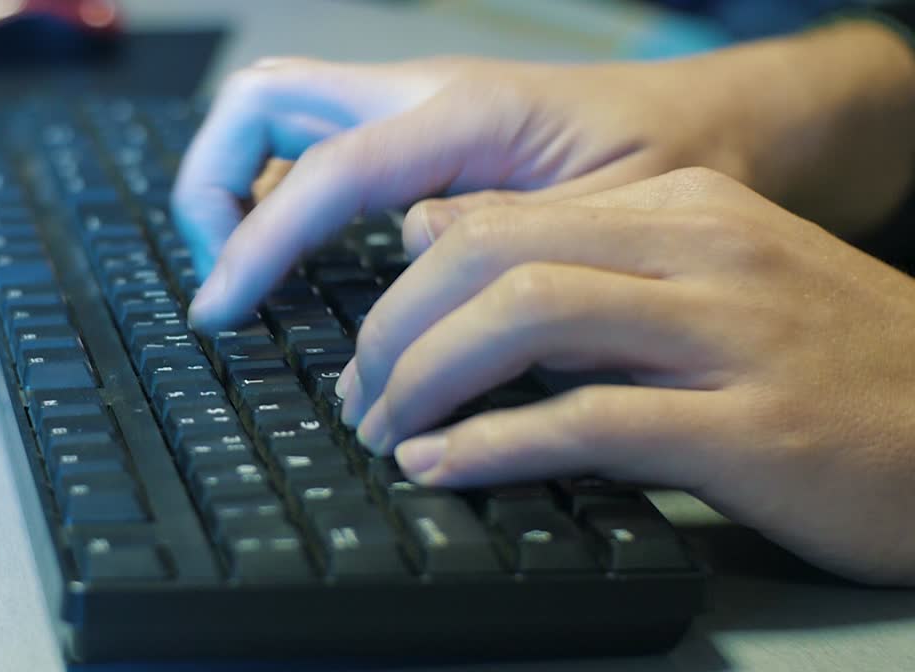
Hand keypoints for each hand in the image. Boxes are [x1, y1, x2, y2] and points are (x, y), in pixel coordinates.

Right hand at [174, 21, 914, 332]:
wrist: (723, 128)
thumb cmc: (681, 169)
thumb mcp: (609, 227)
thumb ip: (502, 245)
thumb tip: (400, 276)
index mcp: (467, 112)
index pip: (322, 173)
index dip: (253, 245)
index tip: (216, 312)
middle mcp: (425, 96)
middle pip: (264, 101)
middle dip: (211, 181)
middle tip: (222, 276)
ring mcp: (415, 110)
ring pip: (278, 118)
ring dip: (239, 188)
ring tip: (246, 276)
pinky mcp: (419, 136)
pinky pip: (317, 150)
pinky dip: (281, 198)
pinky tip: (297, 262)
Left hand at [341, 167, 914, 585]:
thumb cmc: (827, 362)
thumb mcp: (703, 282)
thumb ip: (581, 260)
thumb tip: (439, 240)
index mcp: (680, 208)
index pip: (499, 218)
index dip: (405, 287)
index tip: (370, 347)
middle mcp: (699, 250)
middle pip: (492, 256)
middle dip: (397, 329)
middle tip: (362, 394)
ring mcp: (728, 333)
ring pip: (528, 318)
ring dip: (428, 378)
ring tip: (388, 430)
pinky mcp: (750, 427)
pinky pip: (591, 421)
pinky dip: (494, 445)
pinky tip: (444, 467)